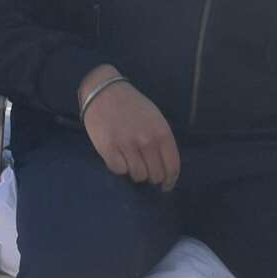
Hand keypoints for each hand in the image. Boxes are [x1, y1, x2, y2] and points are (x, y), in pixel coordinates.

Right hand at [79, 67, 179, 189]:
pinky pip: (119, 170)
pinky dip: (120, 167)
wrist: (104, 91)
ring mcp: (127, 145)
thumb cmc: (132, 106)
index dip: (170, 180)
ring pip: (138, 175)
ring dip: (135, 173)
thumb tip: (164, 167)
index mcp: (161, 132)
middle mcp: (147, 140)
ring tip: (131, 161)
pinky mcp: (108, 149)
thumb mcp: (154, 118)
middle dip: (152, 177)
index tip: (166, 186)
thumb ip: (161, 141)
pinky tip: (118, 156)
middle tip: (146, 173)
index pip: (172, 166)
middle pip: (155, 175)